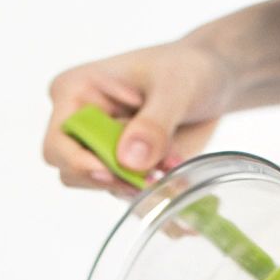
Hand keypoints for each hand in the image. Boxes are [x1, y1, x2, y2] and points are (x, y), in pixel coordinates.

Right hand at [42, 0, 279, 196]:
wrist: (221, 76)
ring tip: (182, 184)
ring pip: (103, 193)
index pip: (58, 140)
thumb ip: (154, 125)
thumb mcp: (179, 88)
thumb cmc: (196, 66)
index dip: (83, 162)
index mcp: (75, 90)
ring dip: (143, 196)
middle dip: (119, 182)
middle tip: (160, 176)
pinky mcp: (124, 167)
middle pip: (74, 172)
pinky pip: (129, 200)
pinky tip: (185, 212)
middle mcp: (79, 119)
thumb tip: (129, 160)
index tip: (119, 171)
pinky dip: (157, 207)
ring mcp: (100, 146)